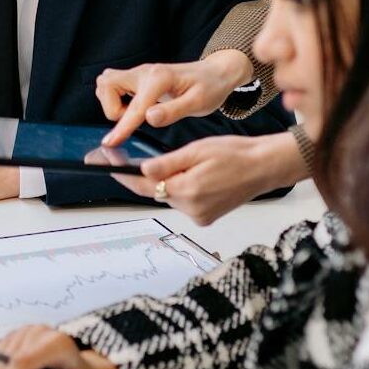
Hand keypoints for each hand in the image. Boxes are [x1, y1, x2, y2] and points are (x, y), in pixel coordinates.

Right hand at [97, 50, 252, 146]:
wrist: (215, 74)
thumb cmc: (209, 88)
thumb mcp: (198, 103)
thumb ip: (173, 111)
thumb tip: (149, 118)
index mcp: (160, 79)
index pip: (135, 107)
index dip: (122, 127)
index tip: (110, 142)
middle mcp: (145, 72)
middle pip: (107, 85)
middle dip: (112, 108)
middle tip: (133, 120)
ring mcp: (139, 73)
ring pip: (106, 84)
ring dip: (112, 104)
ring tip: (135, 115)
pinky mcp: (137, 78)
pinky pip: (113, 86)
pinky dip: (116, 99)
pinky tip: (135, 108)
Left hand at [117, 130, 307, 225]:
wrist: (265, 167)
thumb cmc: (236, 154)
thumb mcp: (197, 150)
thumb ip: (168, 164)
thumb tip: (142, 170)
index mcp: (187, 190)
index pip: (144, 186)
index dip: (121, 174)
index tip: (103, 163)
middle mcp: (191, 209)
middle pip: (155, 192)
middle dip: (145, 176)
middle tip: (126, 158)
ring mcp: (199, 216)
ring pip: (170, 196)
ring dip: (168, 181)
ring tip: (186, 162)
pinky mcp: (205, 218)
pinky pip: (184, 202)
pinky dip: (182, 188)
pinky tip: (196, 175)